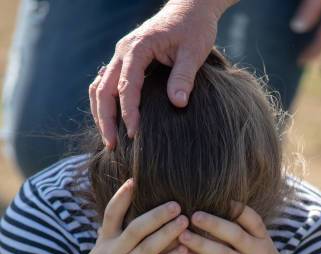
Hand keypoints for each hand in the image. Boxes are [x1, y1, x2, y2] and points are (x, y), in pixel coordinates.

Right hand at [52, 180, 187, 253]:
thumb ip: (109, 238)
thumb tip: (115, 219)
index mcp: (104, 243)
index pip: (111, 214)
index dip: (121, 196)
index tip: (133, 180)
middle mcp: (114, 253)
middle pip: (136, 228)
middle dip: (157, 215)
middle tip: (177, 203)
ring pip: (148, 247)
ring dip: (167, 233)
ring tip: (185, 221)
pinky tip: (184, 251)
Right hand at [89, 0, 223, 147]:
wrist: (190, 9)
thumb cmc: (194, 28)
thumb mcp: (194, 51)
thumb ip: (184, 76)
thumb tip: (178, 103)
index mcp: (137, 47)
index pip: (126, 86)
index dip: (128, 113)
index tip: (134, 135)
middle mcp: (123, 52)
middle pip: (103, 90)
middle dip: (106, 120)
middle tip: (112, 146)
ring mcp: (120, 57)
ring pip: (99, 88)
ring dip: (101, 114)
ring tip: (110, 140)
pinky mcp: (124, 63)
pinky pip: (105, 85)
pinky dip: (105, 105)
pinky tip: (114, 124)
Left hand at [178, 204, 315, 253]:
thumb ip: (252, 244)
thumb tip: (229, 228)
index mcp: (265, 243)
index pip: (253, 219)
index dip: (237, 208)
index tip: (220, 197)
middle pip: (234, 233)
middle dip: (213, 222)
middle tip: (193, 214)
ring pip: (223, 253)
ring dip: (201, 243)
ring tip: (182, 234)